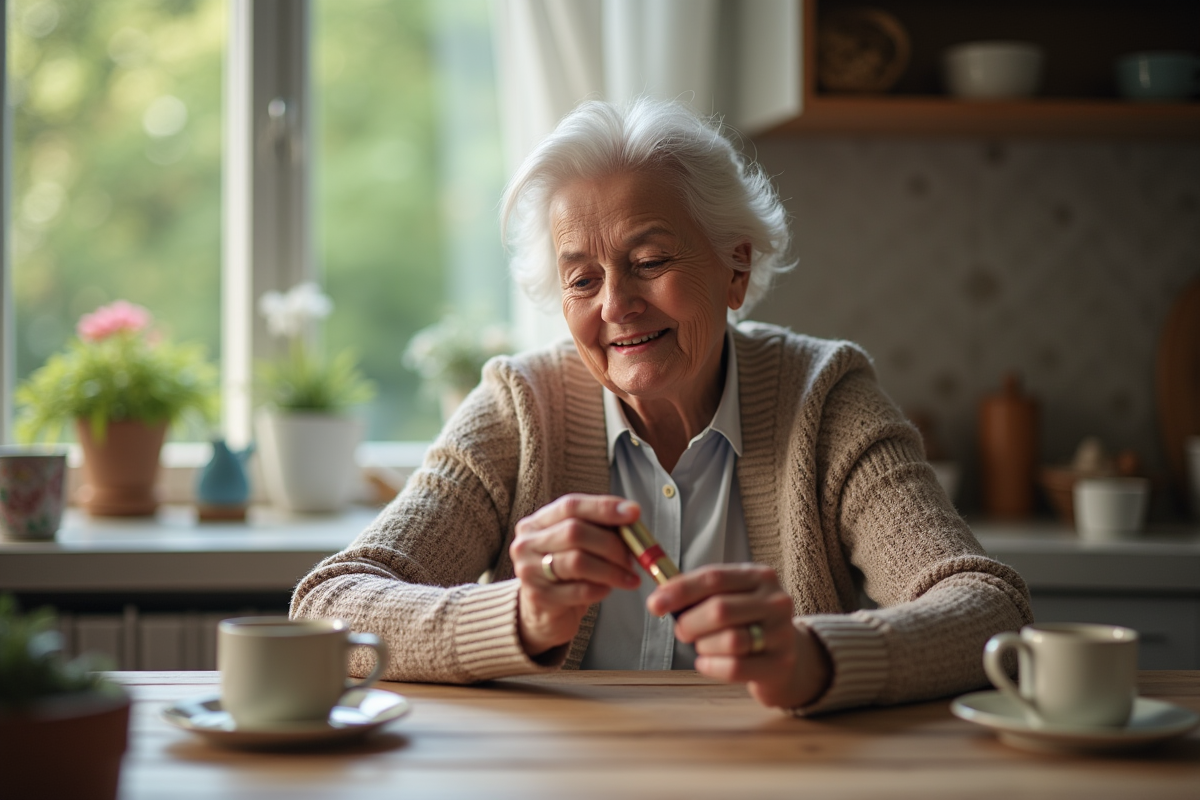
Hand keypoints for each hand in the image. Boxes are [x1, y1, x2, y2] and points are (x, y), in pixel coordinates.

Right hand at [510, 494, 641, 656]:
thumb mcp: (579, 546)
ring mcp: (529, 571)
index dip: (603, 507)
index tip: (633, 513)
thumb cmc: (566, 575)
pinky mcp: (539, 598)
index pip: (571, 506)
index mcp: (537, 523)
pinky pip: (579, 590)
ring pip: (577, 561)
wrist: (543, 615)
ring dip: (611, 569)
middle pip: (574, 532)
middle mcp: (527, 543)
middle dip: (611, 543)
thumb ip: (600, 529)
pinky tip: (608, 590)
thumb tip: (632, 515)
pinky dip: (601, 589)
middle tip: (634, 558)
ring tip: (628, 577)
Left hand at [647, 564, 831, 708]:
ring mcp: (782, 633)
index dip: (679, 590)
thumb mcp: (732, 599)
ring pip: (730, 640)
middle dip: (690, 623)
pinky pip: (736, 667)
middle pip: (719, 609)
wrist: (787, 658)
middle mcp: (775, 601)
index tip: (654, 604)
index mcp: (759, 576)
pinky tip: (705, 663)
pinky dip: (711, 666)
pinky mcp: (780, 664)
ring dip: (704, 646)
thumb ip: (700, 594)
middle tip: (682, 632)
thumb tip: (659, 598)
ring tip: (702, 647)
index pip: (713, 577)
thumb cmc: (747, 624)